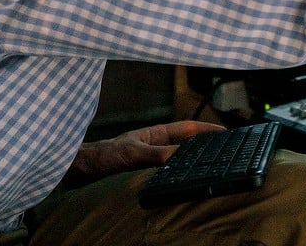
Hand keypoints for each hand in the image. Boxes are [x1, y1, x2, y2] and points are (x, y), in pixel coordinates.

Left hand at [63, 120, 224, 186]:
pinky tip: (183, 178)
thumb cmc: (100, 156)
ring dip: (193, 156)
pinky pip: (168, 167)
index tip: (227, 133)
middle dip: (206, 142)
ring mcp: (148, 155)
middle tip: (227, 148)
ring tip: (211, 162)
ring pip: (178, 154)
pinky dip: (179, 169)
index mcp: (155, 132)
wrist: (78, 168)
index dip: (208, 130)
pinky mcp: (142, 168)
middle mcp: (154, 142)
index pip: (188, 128)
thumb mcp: (131, 154)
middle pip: (186, 140)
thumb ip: (155, 155)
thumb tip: (178, 156)